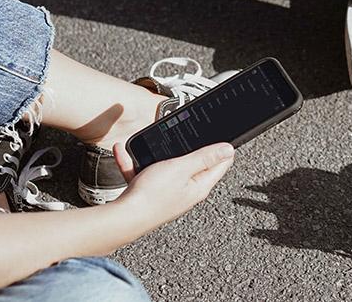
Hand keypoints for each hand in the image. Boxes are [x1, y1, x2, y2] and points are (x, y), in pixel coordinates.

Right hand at [113, 143, 234, 223]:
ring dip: (157, 153)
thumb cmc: (152, 197)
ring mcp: (168, 193)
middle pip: (194, 164)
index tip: (220, 133)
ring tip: (150, 141)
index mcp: (199, 186)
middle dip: (189, 148)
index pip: (221, 164)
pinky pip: (144, 173)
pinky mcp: (150, 194)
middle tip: (186, 133)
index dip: (222, 147)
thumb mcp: (182, 168)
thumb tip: (229, 149)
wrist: (122, 219)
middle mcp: (187, 191)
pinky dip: (135, 163)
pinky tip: (124, 152)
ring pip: (166, 167)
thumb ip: (205, 157)